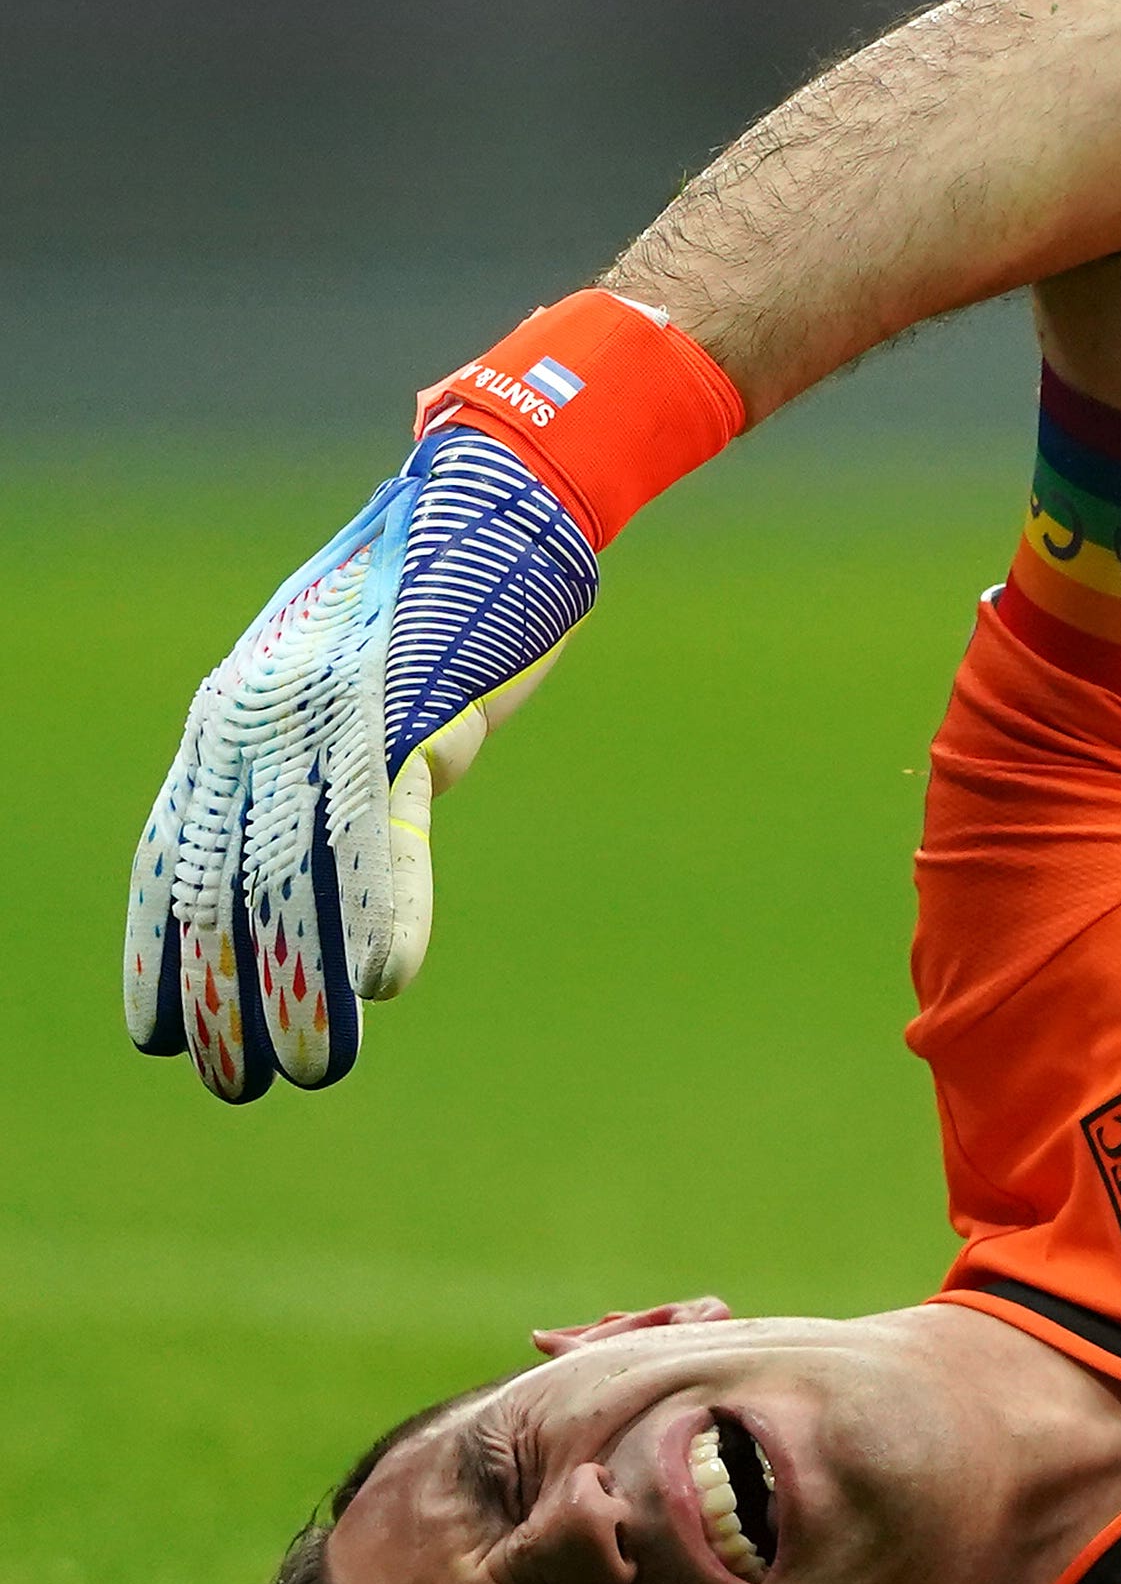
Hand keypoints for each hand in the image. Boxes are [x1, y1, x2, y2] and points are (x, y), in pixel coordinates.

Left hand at [123, 425, 597, 1100]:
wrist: (498, 498)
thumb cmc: (438, 592)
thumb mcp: (356, 682)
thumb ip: (327, 756)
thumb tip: (321, 840)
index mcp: (234, 717)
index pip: (172, 854)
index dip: (161, 950)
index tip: (158, 1034)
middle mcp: (257, 719)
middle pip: (219, 885)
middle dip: (222, 996)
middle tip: (234, 1085)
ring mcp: (324, 716)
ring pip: (292, 876)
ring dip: (299, 985)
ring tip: (307, 1070)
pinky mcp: (402, 712)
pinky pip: (380, 831)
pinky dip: (382, 910)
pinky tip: (382, 982)